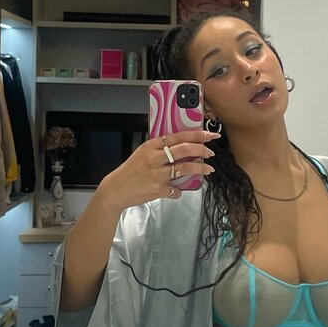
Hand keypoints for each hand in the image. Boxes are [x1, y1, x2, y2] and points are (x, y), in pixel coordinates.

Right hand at [98, 128, 219, 213]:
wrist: (116, 189)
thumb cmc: (130, 171)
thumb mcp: (142, 154)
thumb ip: (159, 150)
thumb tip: (181, 148)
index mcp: (151, 146)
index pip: (178, 136)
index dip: (196, 135)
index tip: (209, 135)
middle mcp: (155, 158)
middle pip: (185, 149)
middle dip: (202, 150)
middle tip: (210, 152)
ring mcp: (157, 174)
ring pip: (185, 168)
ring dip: (200, 169)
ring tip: (208, 170)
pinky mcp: (158, 189)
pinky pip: (176, 190)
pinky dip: (179, 191)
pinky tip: (177, 191)